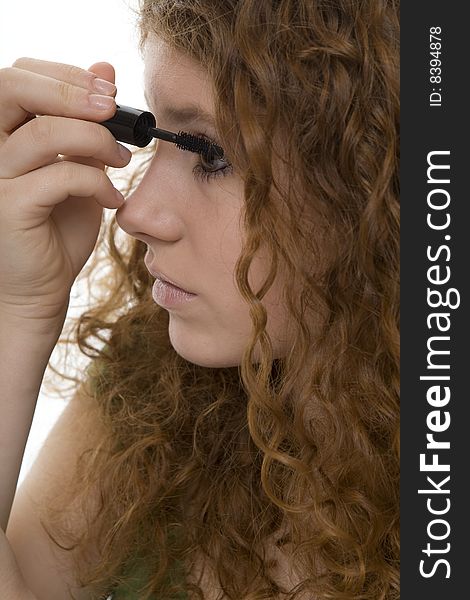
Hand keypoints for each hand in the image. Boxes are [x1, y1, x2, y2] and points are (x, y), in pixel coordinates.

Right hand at [0, 57, 130, 329]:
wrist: (41, 285)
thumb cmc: (57, 227)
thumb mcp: (77, 166)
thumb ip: (85, 123)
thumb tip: (104, 68)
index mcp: (2, 132)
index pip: (19, 76)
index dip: (65, 75)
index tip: (109, 94)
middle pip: (12, 86)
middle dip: (72, 91)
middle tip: (112, 111)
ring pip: (44, 133)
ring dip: (97, 141)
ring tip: (122, 161)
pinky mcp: (8, 207)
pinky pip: (59, 177)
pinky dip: (96, 183)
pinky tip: (113, 198)